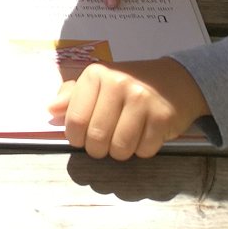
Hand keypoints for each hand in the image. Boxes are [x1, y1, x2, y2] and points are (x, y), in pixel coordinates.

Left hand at [48, 58, 209, 159]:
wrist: (176, 79)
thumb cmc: (130, 83)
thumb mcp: (99, 82)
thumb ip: (72, 96)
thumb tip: (51, 110)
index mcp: (97, 75)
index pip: (74, 120)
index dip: (75, 137)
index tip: (82, 137)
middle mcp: (119, 84)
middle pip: (96, 138)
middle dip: (97, 149)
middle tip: (104, 143)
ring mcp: (142, 100)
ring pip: (119, 149)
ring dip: (119, 153)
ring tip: (123, 140)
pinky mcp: (162, 117)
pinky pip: (143, 151)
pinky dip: (141, 151)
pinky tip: (143, 136)